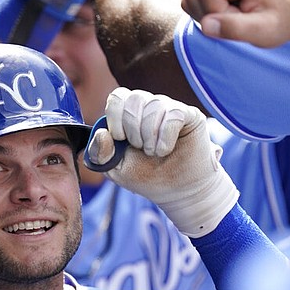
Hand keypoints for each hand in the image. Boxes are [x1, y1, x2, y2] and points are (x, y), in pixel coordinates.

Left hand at [86, 87, 237, 236]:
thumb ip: (100, 153)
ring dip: (150, 135)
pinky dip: (165, 136)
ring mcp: (169, 109)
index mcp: (127, 114)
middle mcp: (148, 107)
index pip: (117, 97)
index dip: (115, 117)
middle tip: (140, 148)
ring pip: (154, 104)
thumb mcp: (115, 169)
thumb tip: (101, 133)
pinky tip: (165, 150)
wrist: (176, 192)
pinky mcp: (189, 116)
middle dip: (133, 127)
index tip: (120, 139)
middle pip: (134, 98)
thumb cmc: (146, 177)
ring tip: (154, 153)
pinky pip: (174, 114)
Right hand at [181, 0, 289, 46]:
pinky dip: (203, 12)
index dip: (217, 14)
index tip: (242, 18)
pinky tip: (225, 11)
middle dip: (210, 16)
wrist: (287, 10)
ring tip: (233, 15)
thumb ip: (235, 29)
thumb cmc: (279, 21)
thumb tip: (205, 25)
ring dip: (206, 16)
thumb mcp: (264, 31)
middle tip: (238, 18)